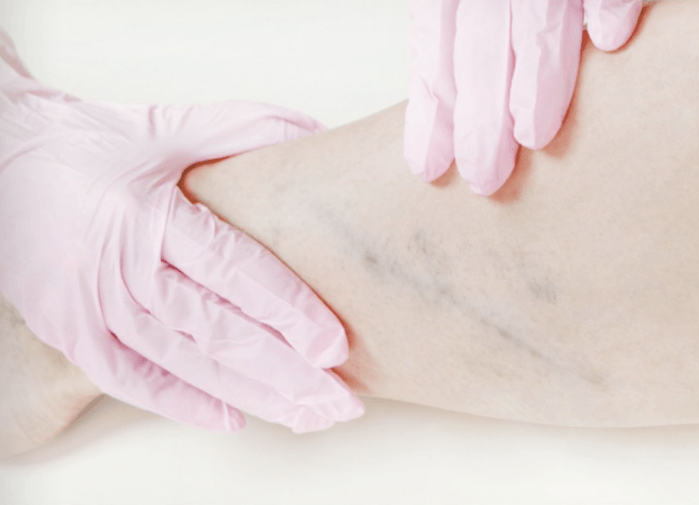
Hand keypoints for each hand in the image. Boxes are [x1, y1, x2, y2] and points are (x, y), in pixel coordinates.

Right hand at [0, 28, 362, 433]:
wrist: (2, 159)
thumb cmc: (89, 145)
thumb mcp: (164, 127)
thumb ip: (240, 128)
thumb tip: (313, 132)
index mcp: (151, 214)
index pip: (234, 270)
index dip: (288, 310)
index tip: (334, 344)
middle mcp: (123, 267)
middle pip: (217, 328)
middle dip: (283, 371)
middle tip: (336, 401)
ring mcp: (93, 306)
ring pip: (183, 362)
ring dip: (246, 394)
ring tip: (303, 415)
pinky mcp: (71, 331)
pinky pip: (128, 379)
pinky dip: (179, 402)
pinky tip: (230, 419)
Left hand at [404, 0, 641, 194]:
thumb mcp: (468, 10)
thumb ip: (460, 35)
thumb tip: (446, 102)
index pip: (435, 54)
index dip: (432, 113)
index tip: (427, 167)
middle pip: (479, 48)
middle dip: (479, 119)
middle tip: (484, 179)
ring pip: (535, 16)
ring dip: (537, 78)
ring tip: (534, 136)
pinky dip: (610, 0)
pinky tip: (611, 41)